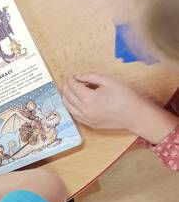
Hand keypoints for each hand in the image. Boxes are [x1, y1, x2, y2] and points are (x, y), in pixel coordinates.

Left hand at [62, 73, 177, 142]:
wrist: (135, 115)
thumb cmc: (125, 96)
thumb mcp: (109, 81)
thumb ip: (91, 76)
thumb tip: (77, 76)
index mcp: (89, 98)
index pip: (72, 87)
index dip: (70, 80)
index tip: (72, 76)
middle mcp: (84, 110)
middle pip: (67, 96)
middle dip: (66, 87)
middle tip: (68, 82)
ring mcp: (86, 119)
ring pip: (68, 107)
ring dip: (65, 97)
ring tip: (67, 90)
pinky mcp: (89, 124)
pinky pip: (74, 115)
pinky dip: (70, 107)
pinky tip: (73, 102)